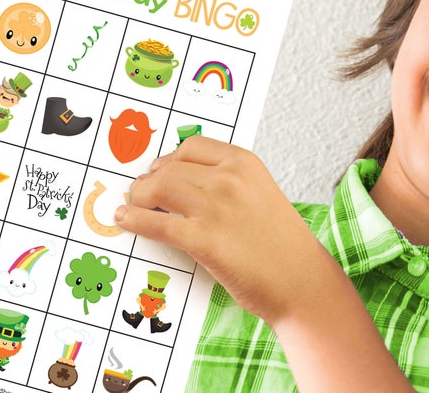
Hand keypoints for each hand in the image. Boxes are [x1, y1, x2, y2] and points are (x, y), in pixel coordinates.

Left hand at [115, 135, 329, 324]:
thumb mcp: (261, 196)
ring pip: (157, 188)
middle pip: (170, 167)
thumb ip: (228, 184)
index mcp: (245, 163)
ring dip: (138, 197)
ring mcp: (216, 207)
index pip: (192, 147)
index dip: (169, 160)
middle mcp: (229, 178)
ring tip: (133, 206)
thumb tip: (183, 183)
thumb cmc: (283, 245)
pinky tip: (126, 220)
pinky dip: (134, 219)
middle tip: (140, 193)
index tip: (159, 171)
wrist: (302, 281)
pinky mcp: (203, 239)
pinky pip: (156, 222)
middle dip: (149, 180)